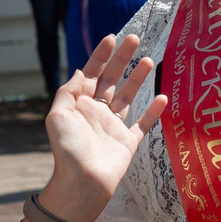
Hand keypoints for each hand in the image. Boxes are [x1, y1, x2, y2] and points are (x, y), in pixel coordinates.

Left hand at [40, 32, 167, 221]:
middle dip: (122, 59)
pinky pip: (143, 124)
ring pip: (128, 96)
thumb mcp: (57, 116)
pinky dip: (154, 111)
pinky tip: (163, 97)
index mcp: (79, 105)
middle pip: (111, 79)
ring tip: (148, 59)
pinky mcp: (128, 142)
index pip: (91, 73)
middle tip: (134, 39)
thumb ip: (68, 92)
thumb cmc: (67, 151)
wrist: (82, 183)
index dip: (101, 56)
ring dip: (138, 78)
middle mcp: (97, 112)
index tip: (112, 38)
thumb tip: (80, 71)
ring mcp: (113, 127)